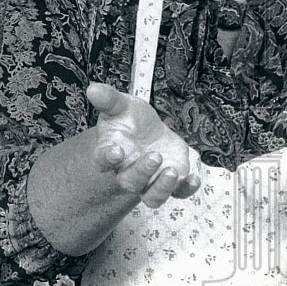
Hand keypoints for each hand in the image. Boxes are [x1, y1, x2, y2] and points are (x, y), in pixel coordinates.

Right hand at [86, 83, 199, 208]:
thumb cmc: (130, 118)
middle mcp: (127, 172)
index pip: (102, 160)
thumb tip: (92, 88)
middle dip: (142, 171)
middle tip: (154, 156)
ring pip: (153, 197)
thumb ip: (108, 99)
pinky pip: (178, 192)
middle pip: (130, 182)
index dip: (107, 158)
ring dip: (162, 188)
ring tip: (172, 171)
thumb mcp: (121, 104)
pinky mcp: (171, 181)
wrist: (148, 130)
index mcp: (110, 152)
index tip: (116, 151)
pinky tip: (194, 178)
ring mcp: (150, 180)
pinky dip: (187, 188)